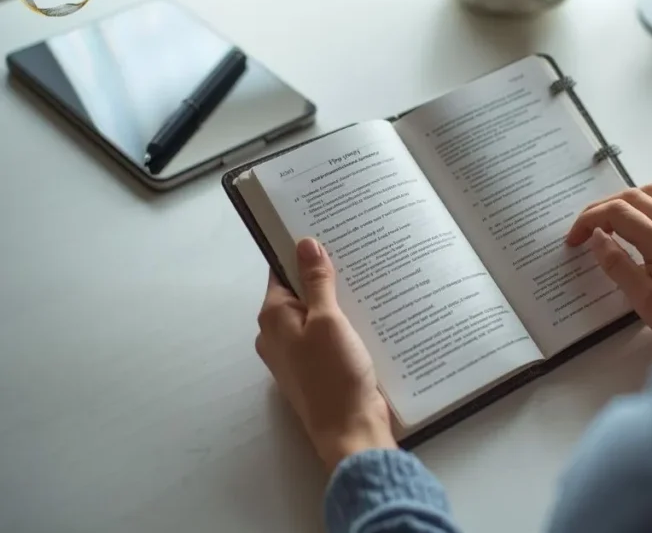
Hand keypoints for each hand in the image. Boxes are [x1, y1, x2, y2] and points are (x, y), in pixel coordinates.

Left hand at [256, 237, 395, 470]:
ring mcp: (299, 352)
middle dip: (325, 273)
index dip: (301, 251)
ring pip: (318, 312)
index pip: (281, 272)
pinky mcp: (321, 365)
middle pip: (300, 292)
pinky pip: (330, 333)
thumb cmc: (334, 375)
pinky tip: (370, 310)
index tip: (326, 231)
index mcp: (273, 319)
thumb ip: (317, 282)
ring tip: (367, 276)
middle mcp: (279, 334)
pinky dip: (346, 320)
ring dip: (339, 298)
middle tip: (355, 250)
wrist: (350, 429)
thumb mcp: (328, 320)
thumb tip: (305, 244)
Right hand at [566, 185, 651, 345]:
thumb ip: (619, 267)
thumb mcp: (648, 305)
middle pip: (633, 197)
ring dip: (629, 198)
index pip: (618, 214)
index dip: (588, 221)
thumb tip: (596, 238)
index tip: (573, 240)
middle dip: (602, 208)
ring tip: (613, 221)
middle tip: (584, 232)